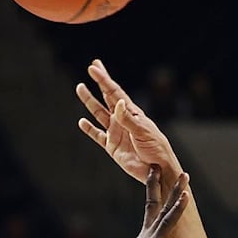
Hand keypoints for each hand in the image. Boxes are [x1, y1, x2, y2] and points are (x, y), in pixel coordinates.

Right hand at [76, 60, 183, 182]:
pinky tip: (82, 122)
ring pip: (98, 114)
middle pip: (107, 98)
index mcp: (132, 112)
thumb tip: (117, 103)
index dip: (104, 80)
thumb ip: (128, 119)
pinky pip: (97, 135)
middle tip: (92, 68)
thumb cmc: (156, 148)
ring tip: (80, 89)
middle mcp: (122, 119)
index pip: (115, 92)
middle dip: (99, 83)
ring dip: (89, 102)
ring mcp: (116, 132)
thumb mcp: (143, 131)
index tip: (94, 68)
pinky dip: (89, 129)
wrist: (158, 170)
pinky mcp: (112, 146)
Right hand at [111, 165, 189, 237]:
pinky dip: (179, 208)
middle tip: (160, 166)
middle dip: (159, 184)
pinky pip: (170, 221)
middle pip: (154, 203)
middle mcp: (145, 233)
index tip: (155, 186)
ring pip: (166, 208)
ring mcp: (151, 236)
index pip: (150, 215)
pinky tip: (187, 195)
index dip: (153, 199)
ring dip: (176, 190)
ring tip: (184, 175)